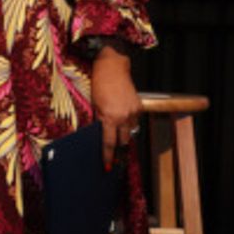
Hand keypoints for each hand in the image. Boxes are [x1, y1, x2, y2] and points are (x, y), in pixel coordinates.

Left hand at [90, 46, 140, 169]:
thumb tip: (100, 133)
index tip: (108, 166)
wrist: (113, 67)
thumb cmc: (99, 84)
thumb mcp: (94, 103)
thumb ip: (98, 119)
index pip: (109, 142)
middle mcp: (124, 116)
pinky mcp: (139, 106)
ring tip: (118, 137)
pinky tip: (123, 120)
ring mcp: (133, 112)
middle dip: (118, 148)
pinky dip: (128, 123)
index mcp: (110, 117)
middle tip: (114, 157)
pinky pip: (134, 121)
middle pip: (123, 140)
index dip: (108, 156)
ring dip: (124, 135)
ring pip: (130, 131)